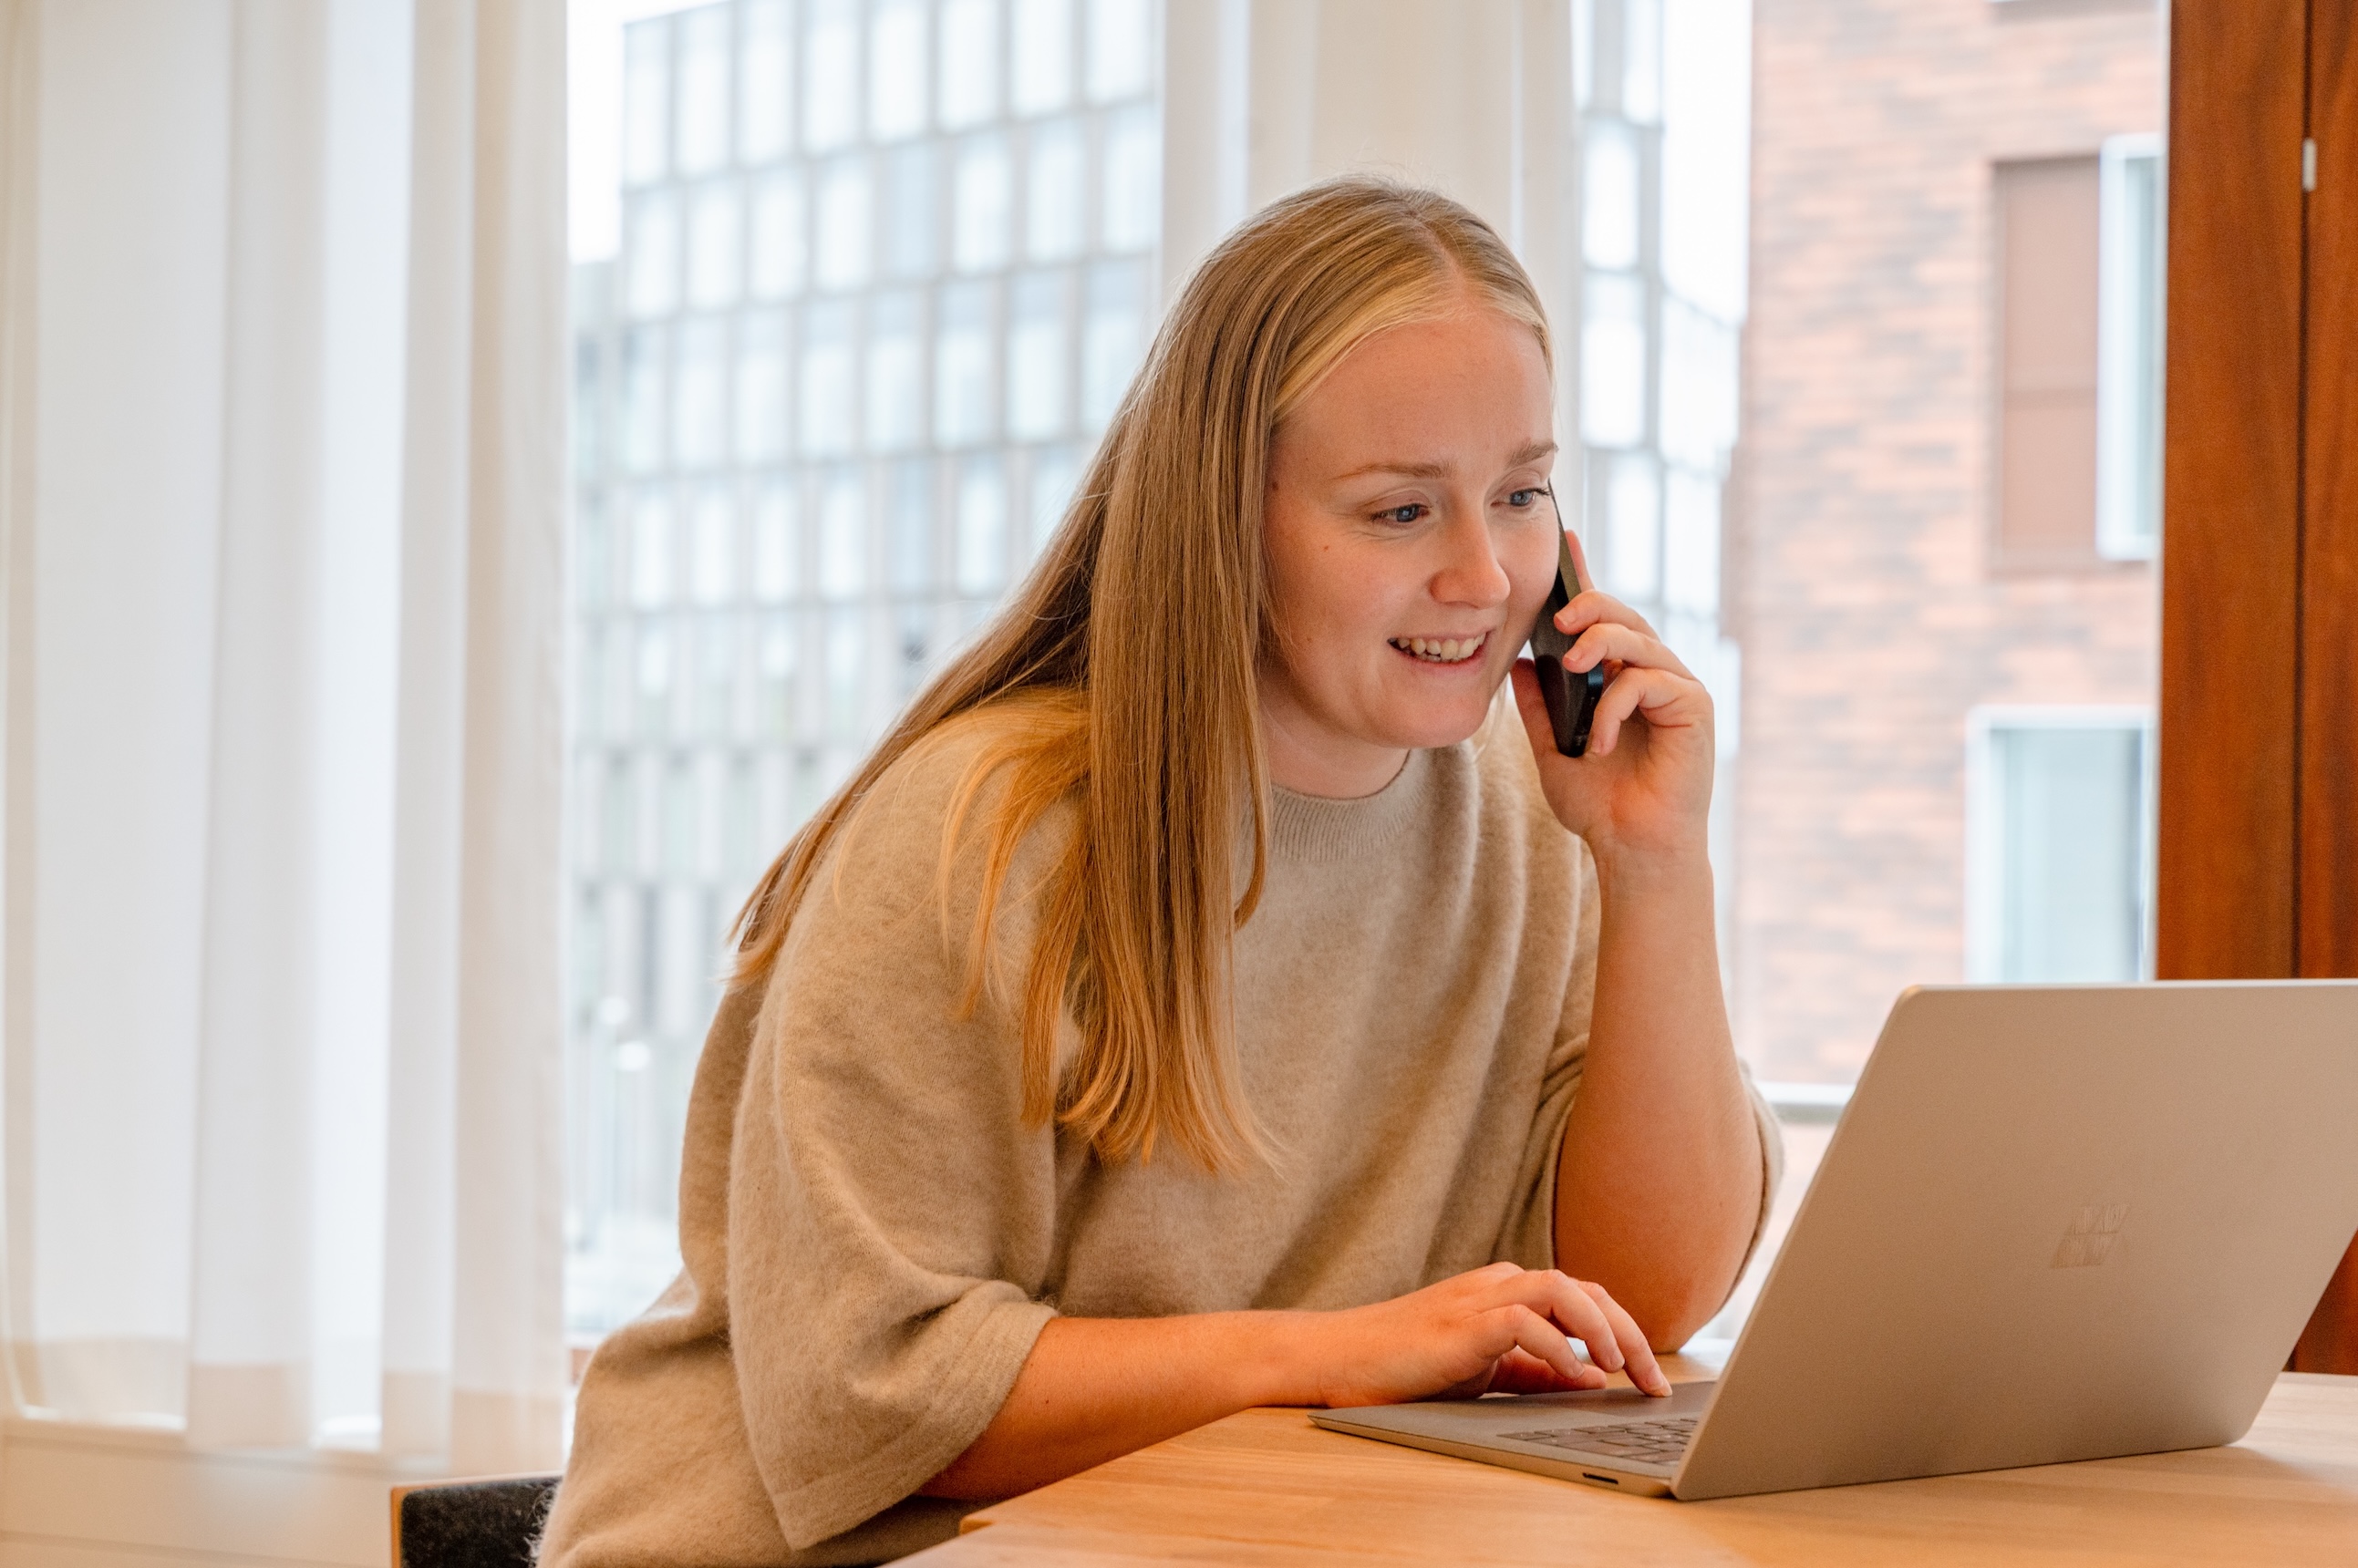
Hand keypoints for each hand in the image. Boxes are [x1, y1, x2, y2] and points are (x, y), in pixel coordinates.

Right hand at [1304, 1261, 1668, 1408]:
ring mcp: (1478, 1300)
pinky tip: (1576, 1376)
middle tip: (1655, 1382)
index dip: (1625, 1334)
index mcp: (1506, 1292)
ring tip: (1622, 1370)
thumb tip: (1592, 1379)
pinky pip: (1524, 1322)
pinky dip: (1557, 1348)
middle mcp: (1498, 1285)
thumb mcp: (1484, 1371)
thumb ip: (1535, 1372)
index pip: (1585, 1299)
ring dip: (1602, 1330)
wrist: (1336, 1358)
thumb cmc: (1405, 1364)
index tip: (1651, 1380)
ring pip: (1562, 1291)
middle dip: (1629, 1334)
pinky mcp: (1461, 1324)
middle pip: (1585, 1291)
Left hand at [1510, 529, 1713, 860]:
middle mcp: (1653, 674)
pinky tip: (1597, 741)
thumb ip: (1537, 707)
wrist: (1633, 850)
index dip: (1585, 577)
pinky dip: (1615, 704)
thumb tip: (1517, 662)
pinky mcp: (1695, 708)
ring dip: (1600, 647)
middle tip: (1557, 622)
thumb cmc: (1600, 804)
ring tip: (1572, 670)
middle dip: (1589, 607)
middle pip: (1624, 615)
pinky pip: (1650, 680)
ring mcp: (1677, 688)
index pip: (1603, 619)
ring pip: (1639, 639)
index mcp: (1620, 677)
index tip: (1564, 538)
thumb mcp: (1551, 750)